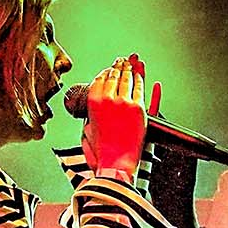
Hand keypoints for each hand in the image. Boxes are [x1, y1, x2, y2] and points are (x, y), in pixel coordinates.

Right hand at [79, 55, 157, 181]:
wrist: (114, 165)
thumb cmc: (101, 153)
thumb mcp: (87, 130)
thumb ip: (91, 115)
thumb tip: (97, 109)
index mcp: (93, 102)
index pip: (100, 79)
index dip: (106, 72)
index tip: (109, 69)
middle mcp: (108, 99)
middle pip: (114, 75)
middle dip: (118, 67)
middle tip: (122, 62)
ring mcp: (124, 102)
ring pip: (127, 79)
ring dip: (129, 69)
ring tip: (131, 64)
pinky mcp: (139, 108)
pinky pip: (140, 88)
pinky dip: (140, 79)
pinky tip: (140, 75)